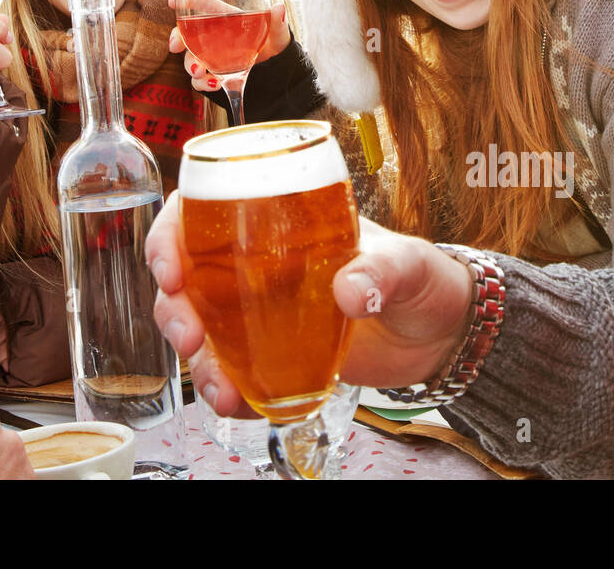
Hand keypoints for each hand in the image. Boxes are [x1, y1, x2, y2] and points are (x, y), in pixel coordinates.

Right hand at [146, 192, 472, 415]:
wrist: (443, 334)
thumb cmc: (423, 279)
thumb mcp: (409, 264)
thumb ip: (382, 269)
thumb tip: (350, 290)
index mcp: (280, 221)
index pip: (205, 210)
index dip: (173, 232)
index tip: (170, 266)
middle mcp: (259, 264)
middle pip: (187, 273)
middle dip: (173, 305)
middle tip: (189, 336)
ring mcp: (261, 310)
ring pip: (199, 324)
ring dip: (194, 356)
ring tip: (217, 387)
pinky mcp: (273, 353)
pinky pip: (230, 367)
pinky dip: (222, 385)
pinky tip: (233, 402)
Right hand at [167, 0, 289, 92]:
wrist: (274, 72)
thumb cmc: (273, 45)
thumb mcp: (277, 34)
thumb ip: (277, 22)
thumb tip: (279, 8)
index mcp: (225, 17)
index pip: (203, 3)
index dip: (187, 0)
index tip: (173, 1)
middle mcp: (212, 35)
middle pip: (186, 32)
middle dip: (176, 37)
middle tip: (175, 46)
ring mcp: (209, 56)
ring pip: (190, 58)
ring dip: (190, 65)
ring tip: (200, 71)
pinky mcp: (212, 74)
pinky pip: (199, 80)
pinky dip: (203, 84)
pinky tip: (215, 84)